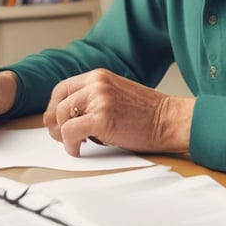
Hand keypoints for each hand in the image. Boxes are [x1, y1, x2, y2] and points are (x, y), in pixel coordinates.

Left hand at [43, 68, 194, 156]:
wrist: (171, 120)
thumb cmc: (148, 114)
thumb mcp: (117, 94)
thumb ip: (95, 98)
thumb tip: (70, 116)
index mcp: (99, 76)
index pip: (62, 89)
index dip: (55, 108)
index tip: (57, 123)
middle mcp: (97, 83)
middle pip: (58, 103)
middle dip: (54, 124)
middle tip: (60, 137)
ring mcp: (99, 99)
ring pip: (62, 117)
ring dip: (63, 135)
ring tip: (75, 144)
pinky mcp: (102, 118)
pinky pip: (70, 132)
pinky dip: (70, 145)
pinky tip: (78, 149)